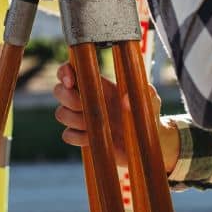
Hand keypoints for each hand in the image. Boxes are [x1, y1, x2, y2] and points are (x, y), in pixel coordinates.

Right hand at [53, 62, 178, 172]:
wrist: (150, 141)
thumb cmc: (149, 114)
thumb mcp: (152, 100)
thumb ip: (145, 93)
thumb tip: (126, 99)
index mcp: (99, 85)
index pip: (72, 70)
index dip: (64, 72)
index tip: (70, 82)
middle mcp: (87, 99)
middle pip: (59, 91)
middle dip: (68, 98)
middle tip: (86, 106)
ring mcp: (83, 119)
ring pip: (60, 113)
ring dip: (75, 119)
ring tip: (97, 124)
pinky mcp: (83, 138)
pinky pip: (67, 135)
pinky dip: (77, 137)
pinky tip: (93, 138)